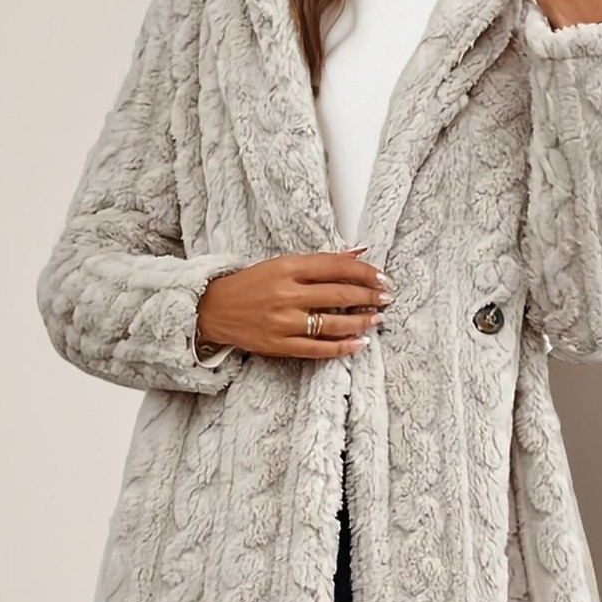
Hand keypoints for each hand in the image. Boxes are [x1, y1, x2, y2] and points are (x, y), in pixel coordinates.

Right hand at [196, 248, 392, 359]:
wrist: (214, 309)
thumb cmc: (250, 285)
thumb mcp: (281, 264)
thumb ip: (320, 261)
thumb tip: (358, 253)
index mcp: (287, 267)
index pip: (336, 266)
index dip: (364, 272)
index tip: (381, 277)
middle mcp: (287, 294)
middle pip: (339, 294)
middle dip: (369, 296)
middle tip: (387, 297)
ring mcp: (284, 322)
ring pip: (333, 323)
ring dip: (361, 321)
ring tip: (377, 318)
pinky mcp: (281, 345)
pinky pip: (319, 349)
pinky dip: (343, 347)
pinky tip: (360, 343)